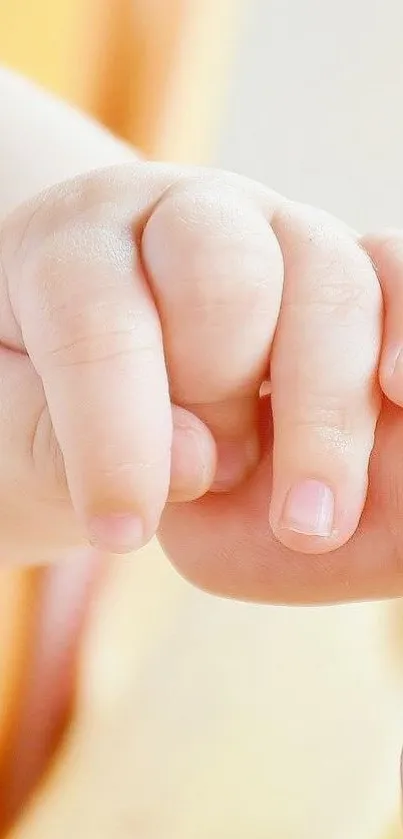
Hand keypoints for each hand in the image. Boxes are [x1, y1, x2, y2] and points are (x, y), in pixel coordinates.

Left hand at [0, 161, 399, 604]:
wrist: (95, 351)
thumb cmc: (38, 398)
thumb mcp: (10, 431)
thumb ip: (64, 448)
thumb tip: (200, 460)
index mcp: (75, 245)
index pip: (97, 322)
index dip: (112, 434)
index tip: (120, 532)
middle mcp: (183, 216)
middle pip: (227, 277)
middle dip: (222, 392)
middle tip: (216, 484)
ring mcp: (274, 234)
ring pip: (331, 281)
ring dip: (326, 408)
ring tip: (310, 519)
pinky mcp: (340, 268)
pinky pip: (392, 275)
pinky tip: (395, 395)